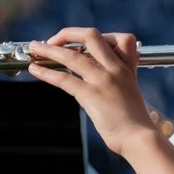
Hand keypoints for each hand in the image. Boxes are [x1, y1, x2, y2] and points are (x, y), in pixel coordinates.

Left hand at [28, 28, 160, 156]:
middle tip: (53, 41)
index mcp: (127, 68)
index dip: (100, 38)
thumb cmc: (134, 121)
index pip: (121, 38)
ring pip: (71, 55)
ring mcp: (103, 80)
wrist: (139, 138)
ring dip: (48, 49)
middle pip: (91, 36)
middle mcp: (115, 69)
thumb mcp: (129, 92)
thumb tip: (93, 76)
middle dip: (67, 34)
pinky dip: (45, 72)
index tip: (83, 45)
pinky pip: (63, 78)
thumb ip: (114, 80)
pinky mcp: (91, 94)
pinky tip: (35, 70)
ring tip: (34, 48)